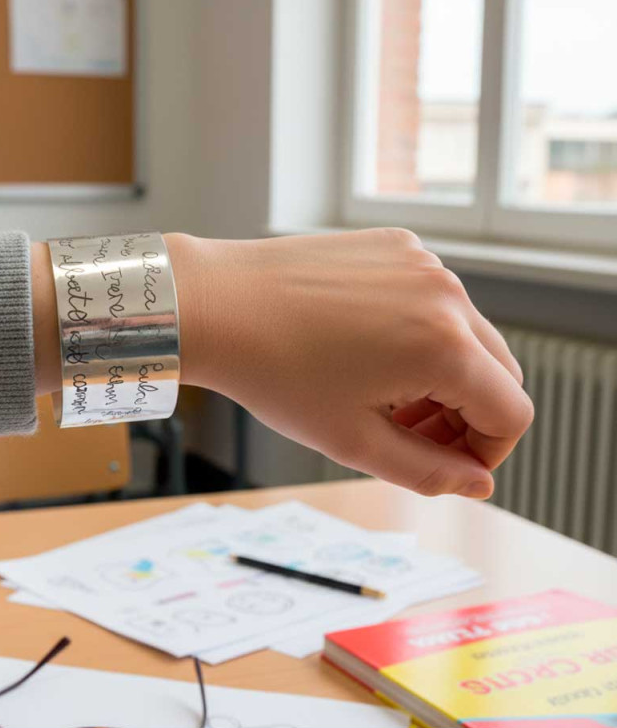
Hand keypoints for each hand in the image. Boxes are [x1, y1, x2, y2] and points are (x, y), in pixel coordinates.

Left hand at [166, 229, 533, 498]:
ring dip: (443, 374)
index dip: (485, 452)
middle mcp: (446, 293)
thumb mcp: (353, 441)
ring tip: (384, 396)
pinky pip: (432, 297)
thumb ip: (428, 472)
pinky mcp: (396, 244)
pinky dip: (419, 331)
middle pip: (496, 372)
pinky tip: (366, 349)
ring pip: (466, 334)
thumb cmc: (273, 373)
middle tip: (408, 433)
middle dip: (464, 415)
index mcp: (445, 345)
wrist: (215, 303)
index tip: (443, 463)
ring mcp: (422, 261)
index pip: (512, 413)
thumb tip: (478, 483)